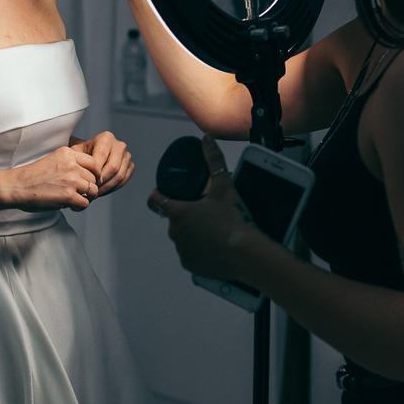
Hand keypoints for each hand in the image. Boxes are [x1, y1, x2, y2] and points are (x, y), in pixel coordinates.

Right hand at [8, 146, 102, 211]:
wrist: (16, 186)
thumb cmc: (33, 176)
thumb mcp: (54, 160)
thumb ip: (71, 164)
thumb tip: (90, 177)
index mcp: (67, 153)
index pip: (94, 162)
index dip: (94, 173)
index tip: (88, 180)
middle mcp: (71, 165)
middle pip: (94, 178)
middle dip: (89, 187)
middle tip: (80, 193)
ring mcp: (71, 180)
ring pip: (93, 190)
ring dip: (87, 198)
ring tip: (76, 200)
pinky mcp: (68, 196)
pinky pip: (85, 203)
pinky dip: (80, 207)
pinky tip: (72, 207)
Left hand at [71, 131, 133, 196]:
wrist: (91, 153)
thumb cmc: (82, 153)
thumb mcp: (76, 152)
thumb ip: (77, 158)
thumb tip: (82, 171)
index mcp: (106, 138)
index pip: (102, 157)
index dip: (94, 171)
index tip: (86, 181)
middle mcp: (120, 145)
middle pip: (113, 167)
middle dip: (101, 181)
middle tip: (91, 189)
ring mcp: (127, 156)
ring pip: (120, 176)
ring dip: (107, 187)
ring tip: (95, 192)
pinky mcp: (130, 165)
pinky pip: (124, 180)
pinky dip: (113, 188)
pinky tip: (103, 190)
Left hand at [147, 135, 269, 282]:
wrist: (248, 254)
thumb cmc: (235, 219)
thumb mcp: (225, 186)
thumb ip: (213, 160)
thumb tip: (207, 138)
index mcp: (178, 213)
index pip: (155, 201)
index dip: (158, 195)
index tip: (164, 193)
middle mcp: (175, 233)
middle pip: (174, 219)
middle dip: (185, 214)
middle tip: (205, 211)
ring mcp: (181, 251)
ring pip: (182, 237)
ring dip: (192, 232)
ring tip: (213, 229)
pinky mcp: (190, 265)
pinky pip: (189, 254)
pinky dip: (198, 250)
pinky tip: (213, 246)